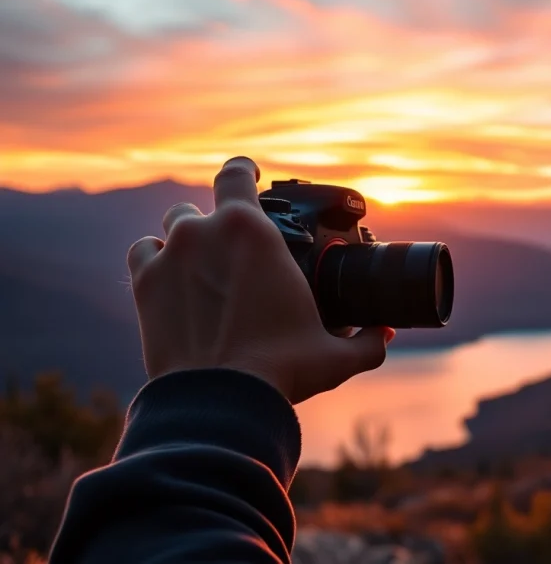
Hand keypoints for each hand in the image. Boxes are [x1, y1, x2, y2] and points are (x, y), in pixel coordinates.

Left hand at [126, 157, 395, 403]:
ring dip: (187, 240)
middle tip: (233, 249)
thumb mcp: (334, 355)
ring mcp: (167, 256)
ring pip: (172, 227)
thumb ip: (365, 340)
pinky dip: (157, 261)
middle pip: (202, 207)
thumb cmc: (283, 372)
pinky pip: (144, 254)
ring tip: (203, 267)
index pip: (236, 173)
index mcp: (250, 231)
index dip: (243, 171)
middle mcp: (202, 232)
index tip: (250, 176)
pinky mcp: (144, 285)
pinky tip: (172, 280)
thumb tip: (383, 334)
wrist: (220, 402)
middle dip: (216, 223)